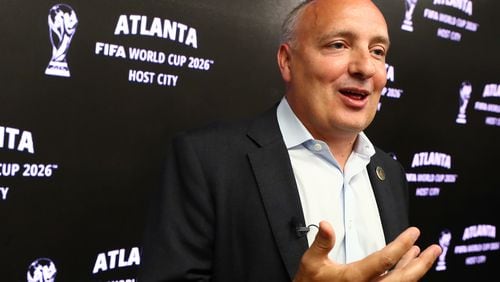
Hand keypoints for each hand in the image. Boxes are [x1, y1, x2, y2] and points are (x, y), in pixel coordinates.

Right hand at [293, 221, 441, 281]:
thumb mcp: (312, 262)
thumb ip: (322, 242)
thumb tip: (326, 224)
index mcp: (354, 278)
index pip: (384, 260)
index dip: (401, 245)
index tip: (414, 233)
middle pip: (403, 278)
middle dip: (421, 264)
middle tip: (435, 249)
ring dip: (415, 269)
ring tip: (425, 254)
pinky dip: (403, 275)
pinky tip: (407, 266)